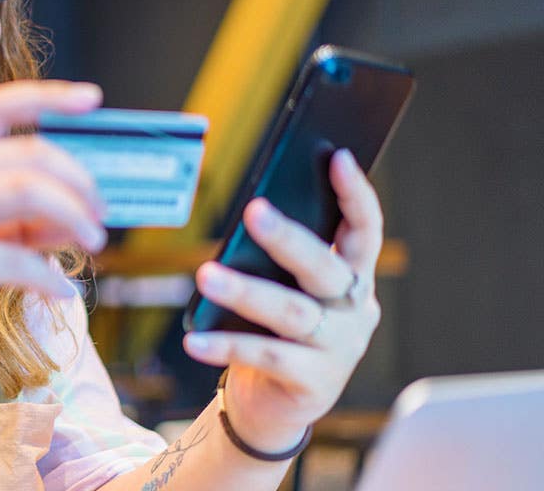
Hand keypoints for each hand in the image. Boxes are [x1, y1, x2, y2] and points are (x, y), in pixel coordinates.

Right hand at [0, 79, 108, 353]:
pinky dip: (50, 277)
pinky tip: (61, 291)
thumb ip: (18, 214)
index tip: (93, 98)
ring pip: (28, 192)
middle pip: (29, 155)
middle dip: (79, 181)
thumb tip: (80, 217)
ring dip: (74, 216)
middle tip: (101, 213)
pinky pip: (17, 260)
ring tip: (93, 240)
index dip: (48, 95)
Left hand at [183, 149, 383, 451]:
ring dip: (246, 291)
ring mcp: (339, 348)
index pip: (365, 229)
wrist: (277, 402)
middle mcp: (355, 310)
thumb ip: (280, 260)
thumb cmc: (278, 329)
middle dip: (289, 238)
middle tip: (253, 210)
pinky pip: (265, 356)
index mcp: (354, 277)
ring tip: (206, 275)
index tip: (337, 157)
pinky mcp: (314, 382)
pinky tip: (194, 340)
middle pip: (324, 268)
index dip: (355, 194)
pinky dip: (226, 345)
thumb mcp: (287, 289)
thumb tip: (250, 214)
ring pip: (291, 312)